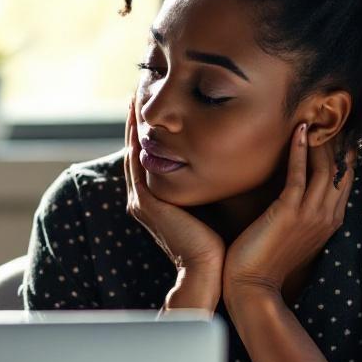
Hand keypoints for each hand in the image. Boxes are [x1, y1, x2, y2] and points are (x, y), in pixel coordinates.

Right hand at [123, 99, 224, 310]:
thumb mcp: (211, 206)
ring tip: (133, 95)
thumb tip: (230, 162)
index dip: (149, 131)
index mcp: (158, 201)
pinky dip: (134, 138)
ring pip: (133, 152)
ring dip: (131, 124)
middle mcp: (144, 198)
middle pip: (136, 150)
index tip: (153, 105)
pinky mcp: (145, 201)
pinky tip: (138, 117)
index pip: (150, 157)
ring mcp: (142, 199)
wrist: (209, 271)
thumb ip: (209, 186)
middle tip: (136, 91)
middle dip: (135, 122)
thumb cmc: (219, 245)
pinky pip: (136, 161)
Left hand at [224, 123, 353, 306]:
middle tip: (329, 113)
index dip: (342, 153)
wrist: (252, 286)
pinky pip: (299, 174)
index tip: (336, 129)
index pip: (344, 179)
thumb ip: (300, 211)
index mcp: (330, 220)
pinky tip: (298, 132)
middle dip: (337, 140)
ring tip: (315, 115)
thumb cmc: (265, 259)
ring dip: (321, 140)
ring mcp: (311, 214)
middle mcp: (327, 215)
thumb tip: (294, 190)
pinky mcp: (289, 212)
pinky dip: (300, 151)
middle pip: (341, 169)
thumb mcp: (291, 231)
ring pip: (325, 168)